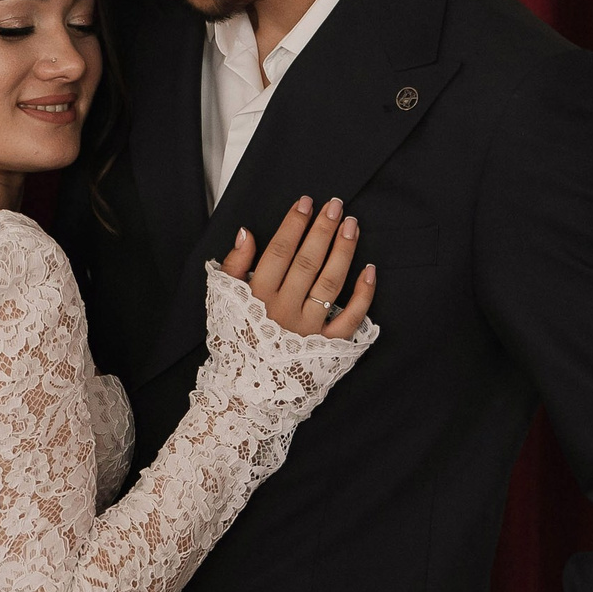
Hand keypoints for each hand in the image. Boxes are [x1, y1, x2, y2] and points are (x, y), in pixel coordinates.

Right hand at [221, 195, 375, 339]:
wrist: (245, 388)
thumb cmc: (235, 339)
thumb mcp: (223, 300)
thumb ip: (233, 266)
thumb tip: (246, 233)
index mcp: (258, 297)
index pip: (279, 251)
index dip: (294, 224)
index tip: (306, 203)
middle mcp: (285, 310)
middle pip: (308, 261)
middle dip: (323, 229)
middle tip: (336, 206)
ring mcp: (308, 328)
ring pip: (330, 283)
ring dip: (343, 251)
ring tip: (351, 225)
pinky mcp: (328, 345)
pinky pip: (350, 318)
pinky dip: (363, 295)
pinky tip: (369, 270)